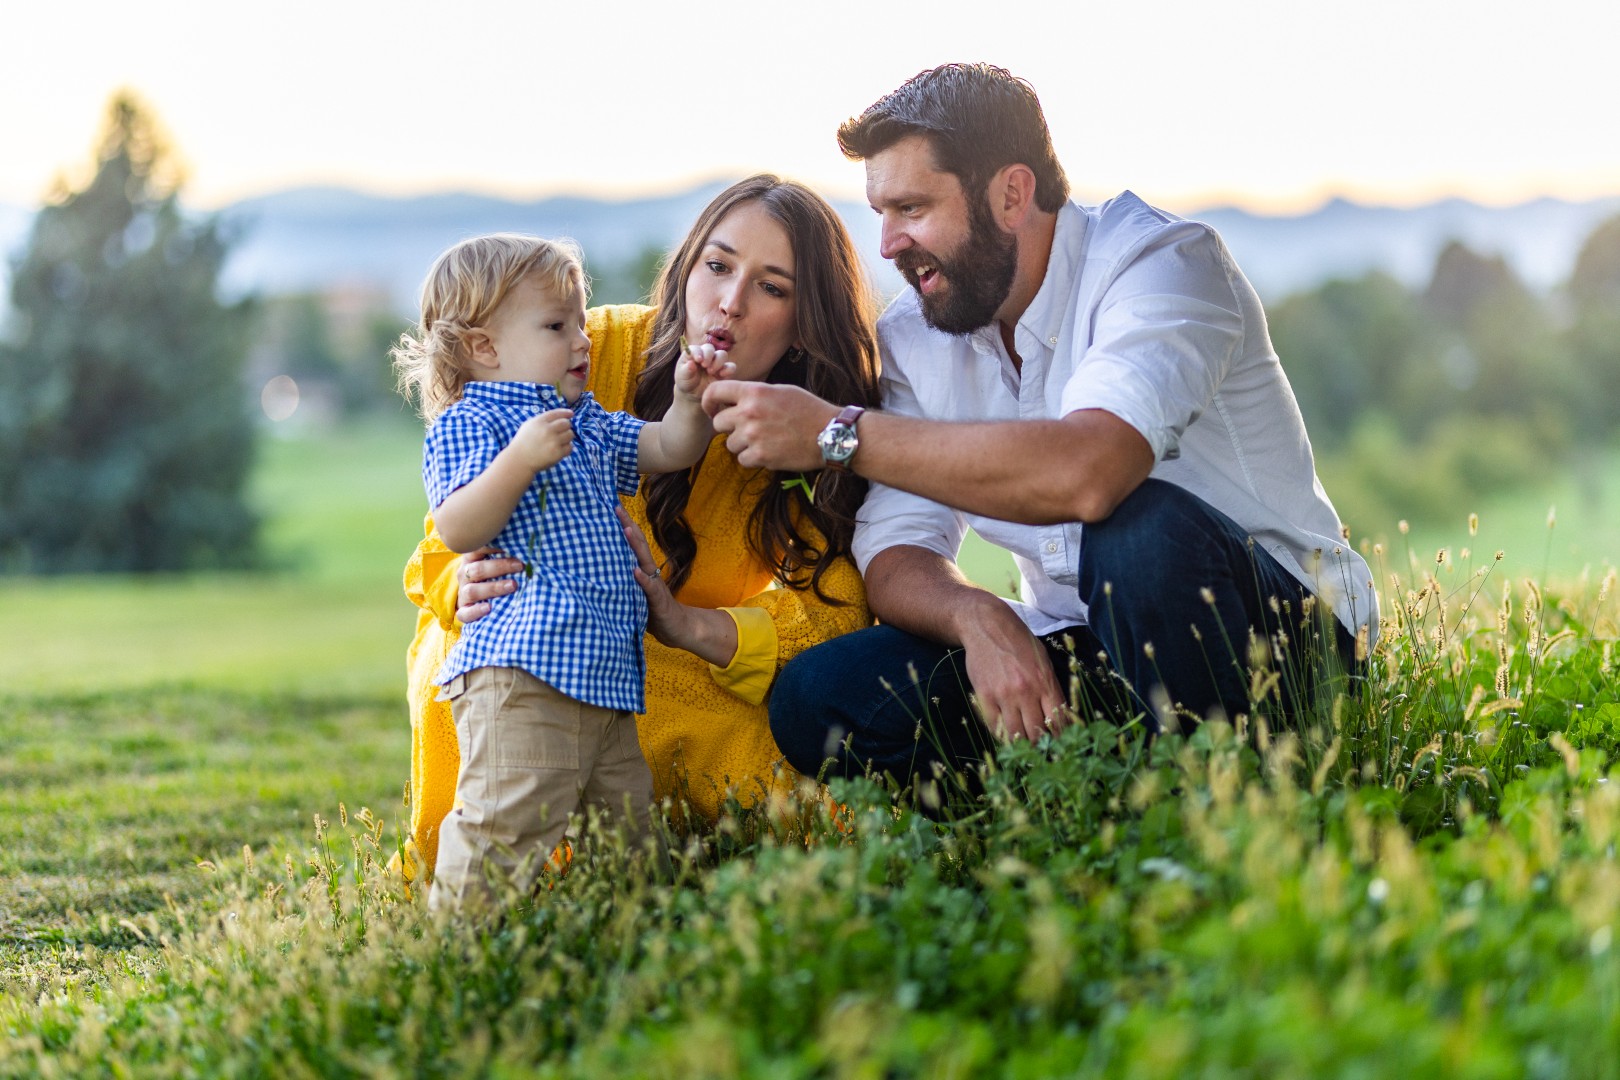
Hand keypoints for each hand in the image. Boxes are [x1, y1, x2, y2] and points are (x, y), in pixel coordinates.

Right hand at [454, 547, 523, 623]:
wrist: (479, 600)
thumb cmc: (495, 575)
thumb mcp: (499, 562)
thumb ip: (507, 554)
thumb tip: (528, 547)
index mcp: (472, 558)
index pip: (477, 549)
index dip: (493, 546)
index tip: (512, 544)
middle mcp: (465, 574)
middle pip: (477, 570)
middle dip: (500, 567)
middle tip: (520, 566)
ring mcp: (463, 593)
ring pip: (472, 591)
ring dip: (493, 588)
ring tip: (512, 586)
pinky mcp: (463, 611)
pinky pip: (465, 613)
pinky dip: (476, 611)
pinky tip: (488, 608)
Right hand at [512, 408, 573, 471]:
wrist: (519, 460)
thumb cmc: (524, 442)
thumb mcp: (529, 425)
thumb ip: (543, 420)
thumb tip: (560, 415)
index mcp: (539, 422)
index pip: (557, 413)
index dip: (566, 413)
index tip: (571, 414)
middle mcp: (547, 430)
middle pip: (566, 423)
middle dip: (566, 426)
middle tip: (562, 431)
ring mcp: (553, 442)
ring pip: (570, 435)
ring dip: (567, 437)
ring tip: (559, 441)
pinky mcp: (557, 453)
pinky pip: (570, 447)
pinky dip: (566, 448)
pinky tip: (559, 449)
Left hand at [617, 506, 689, 644]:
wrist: (678, 628)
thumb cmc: (652, 610)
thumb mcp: (635, 592)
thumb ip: (624, 580)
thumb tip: (601, 571)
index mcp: (643, 570)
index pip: (633, 543)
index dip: (624, 525)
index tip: (612, 507)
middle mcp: (650, 573)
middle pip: (638, 544)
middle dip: (627, 525)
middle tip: (616, 507)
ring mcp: (655, 585)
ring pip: (644, 561)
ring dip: (635, 545)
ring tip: (625, 529)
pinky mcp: (658, 601)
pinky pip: (649, 588)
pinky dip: (642, 579)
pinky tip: (635, 571)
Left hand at [674, 340, 735, 402]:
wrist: (695, 393)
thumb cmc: (686, 382)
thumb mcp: (682, 377)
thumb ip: (686, 370)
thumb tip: (691, 364)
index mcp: (693, 353)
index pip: (696, 348)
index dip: (698, 352)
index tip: (698, 360)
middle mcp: (706, 355)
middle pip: (710, 348)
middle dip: (708, 355)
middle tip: (704, 366)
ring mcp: (716, 362)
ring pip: (722, 354)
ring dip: (718, 361)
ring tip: (710, 372)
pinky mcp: (724, 371)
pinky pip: (731, 366)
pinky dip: (728, 369)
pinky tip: (721, 375)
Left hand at [702, 381, 835, 471]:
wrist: (830, 433)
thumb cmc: (808, 410)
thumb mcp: (780, 390)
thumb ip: (755, 394)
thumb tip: (733, 400)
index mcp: (754, 392)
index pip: (715, 391)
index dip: (709, 401)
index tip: (712, 410)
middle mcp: (749, 413)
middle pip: (718, 423)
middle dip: (729, 427)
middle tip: (747, 429)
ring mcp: (753, 436)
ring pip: (730, 444)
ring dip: (742, 444)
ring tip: (764, 441)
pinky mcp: (760, 456)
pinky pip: (742, 459)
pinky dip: (753, 458)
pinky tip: (769, 451)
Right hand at [958, 598, 1066, 742]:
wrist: (987, 626)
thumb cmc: (1019, 642)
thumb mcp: (1043, 660)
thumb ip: (1051, 688)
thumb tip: (1059, 717)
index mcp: (1045, 682)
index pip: (1057, 721)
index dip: (1058, 737)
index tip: (1057, 745)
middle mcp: (1026, 690)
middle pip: (1036, 732)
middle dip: (1040, 745)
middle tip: (1039, 750)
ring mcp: (1004, 694)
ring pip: (1015, 733)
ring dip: (1020, 743)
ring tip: (1023, 746)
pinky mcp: (984, 696)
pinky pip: (994, 725)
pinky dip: (1001, 733)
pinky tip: (1006, 732)